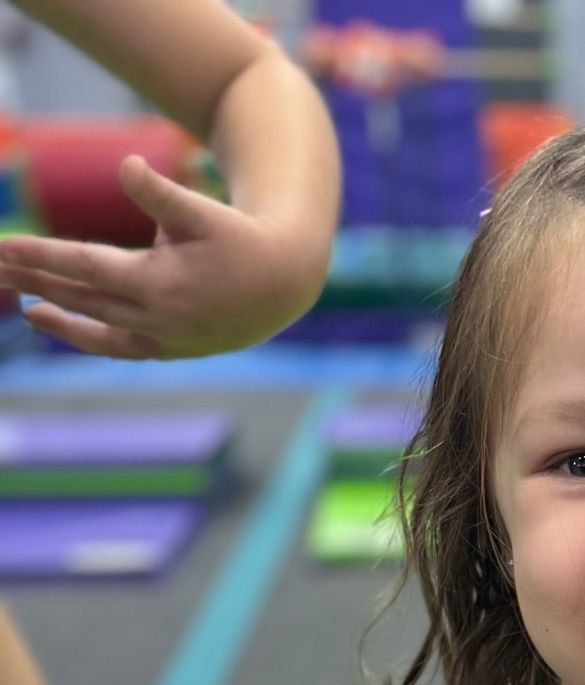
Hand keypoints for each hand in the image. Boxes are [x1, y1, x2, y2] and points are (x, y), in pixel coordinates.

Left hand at [0, 156, 325, 358]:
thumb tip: (128, 165)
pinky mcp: (173, 348)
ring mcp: (165, 339)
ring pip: (97, 329)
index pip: (83, 267)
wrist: (285, 284)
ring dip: (58, 316)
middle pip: (80, 297)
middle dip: (34, 281)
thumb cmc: (241, 239)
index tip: (1, 248)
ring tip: (24, 307)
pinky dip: (89, 337)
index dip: (39, 256)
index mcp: (159, 283)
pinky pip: (120, 347)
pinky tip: (64, 324)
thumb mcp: (202, 210)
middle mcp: (156, 317)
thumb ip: (159, 192)